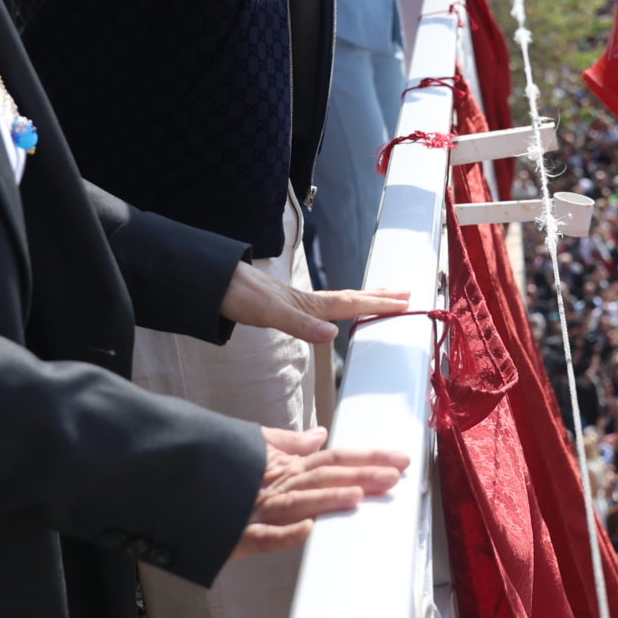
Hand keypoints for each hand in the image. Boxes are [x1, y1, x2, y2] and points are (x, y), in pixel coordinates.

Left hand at [219, 260, 408, 345]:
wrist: (211, 282)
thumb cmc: (237, 296)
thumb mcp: (268, 313)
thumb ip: (300, 325)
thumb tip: (333, 335)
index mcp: (308, 305)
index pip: (351, 304)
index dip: (379, 304)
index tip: (405, 302)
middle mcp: (305, 302)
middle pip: (351, 298)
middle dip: (379, 296)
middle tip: (406, 293)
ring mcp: (295, 302)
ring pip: (338, 300)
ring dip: (362, 299)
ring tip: (380, 297)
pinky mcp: (283, 305)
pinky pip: (323, 306)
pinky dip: (339, 307)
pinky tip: (333, 312)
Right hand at [231, 425, 408, 558]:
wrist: (177, 486)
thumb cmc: (221, 468)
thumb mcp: (255, 448)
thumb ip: (289, 443)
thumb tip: (320, 434)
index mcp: (287, 467)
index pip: (335, 458)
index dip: (368, 457)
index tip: (401, 458)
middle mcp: (278, 484)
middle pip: (325, 476)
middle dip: (362, 474)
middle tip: (396, 474)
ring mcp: (258, 509)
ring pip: (298, 502)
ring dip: (328, 499)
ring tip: (360, 495)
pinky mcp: (237, 536)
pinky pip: (263, 537)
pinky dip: (285, 534)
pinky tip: (308, 530)